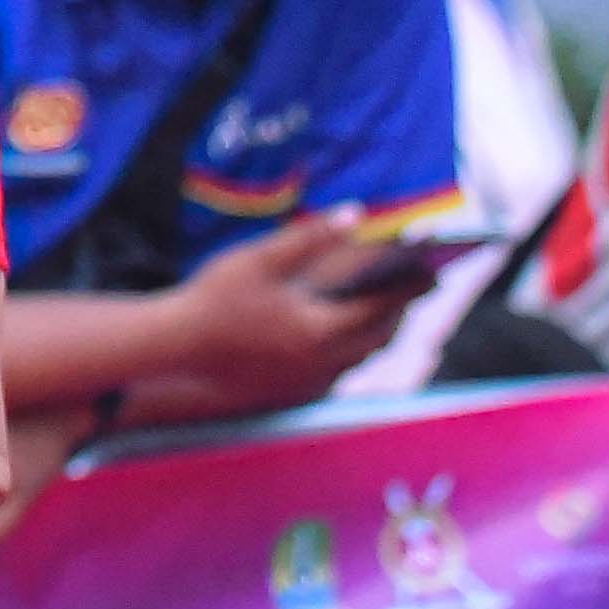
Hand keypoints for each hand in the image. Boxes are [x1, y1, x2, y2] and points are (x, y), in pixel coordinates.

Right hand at [161, 211, 412, 416]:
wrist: (176, 351)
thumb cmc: (214, 299)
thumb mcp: (261, 258)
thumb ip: (311, 236)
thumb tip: (356, 214)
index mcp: (321, 328)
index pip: (383, 303)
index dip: (410, 281)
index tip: (432, 264)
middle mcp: (324, 362)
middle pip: (382, 334)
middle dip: (403, 306)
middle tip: (421, 281)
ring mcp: (311, 382)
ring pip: (364, 356)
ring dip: (382, 329)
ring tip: (390, 304)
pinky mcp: (296, 394)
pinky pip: (341, 371)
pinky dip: (355, 348)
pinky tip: (347, 333)